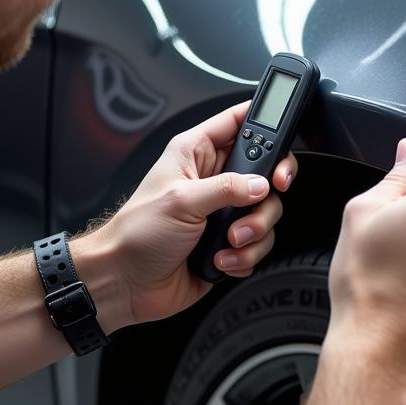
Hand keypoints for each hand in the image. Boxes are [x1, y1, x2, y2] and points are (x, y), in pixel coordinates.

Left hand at [83, 102, 296, 326]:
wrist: (125, 283)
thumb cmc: (136, 234)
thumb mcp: (181, 200)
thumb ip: (226, 188)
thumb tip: (260, 184)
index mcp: (196, 153)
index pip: (239, 121)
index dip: (265, 124)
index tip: (280, 148)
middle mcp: (213, 179)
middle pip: (266, 171)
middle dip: (267, 193)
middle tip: (261, 199)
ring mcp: (223, 213)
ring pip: (267, 212)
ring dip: (254, 231)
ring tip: (229, 241)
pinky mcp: (229, 243)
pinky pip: (259, 244)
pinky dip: (245, 256)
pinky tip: (220, 259)